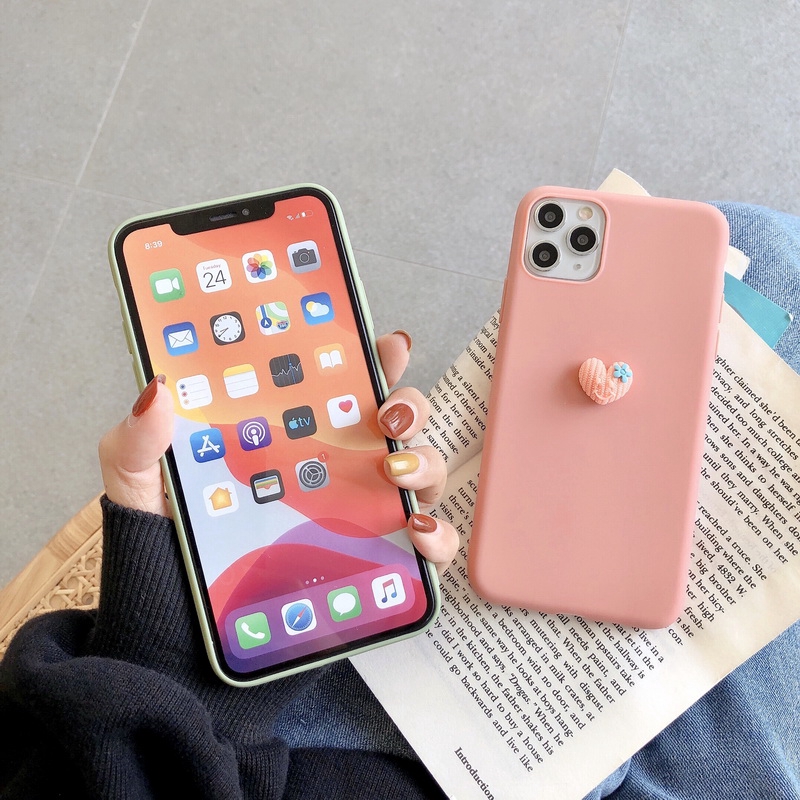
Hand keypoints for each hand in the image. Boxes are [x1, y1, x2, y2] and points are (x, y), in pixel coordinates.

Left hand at [98, 331, 457, 572]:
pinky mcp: (375, 564)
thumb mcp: (141, 490)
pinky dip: (439, 533)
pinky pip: (427, 544)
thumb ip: (139, 442)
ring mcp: (358, 516)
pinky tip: (419, 529)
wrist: (180, 641)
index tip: (381, 344)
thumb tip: (158, 392)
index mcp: (289, 438)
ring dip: (425, 461)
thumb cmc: (167, 556)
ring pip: (421, 471)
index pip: (339, 386)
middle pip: (395, 420)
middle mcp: (333, 470)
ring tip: (395, 469)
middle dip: (409, 402)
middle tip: (386, 412)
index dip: (370, 357)